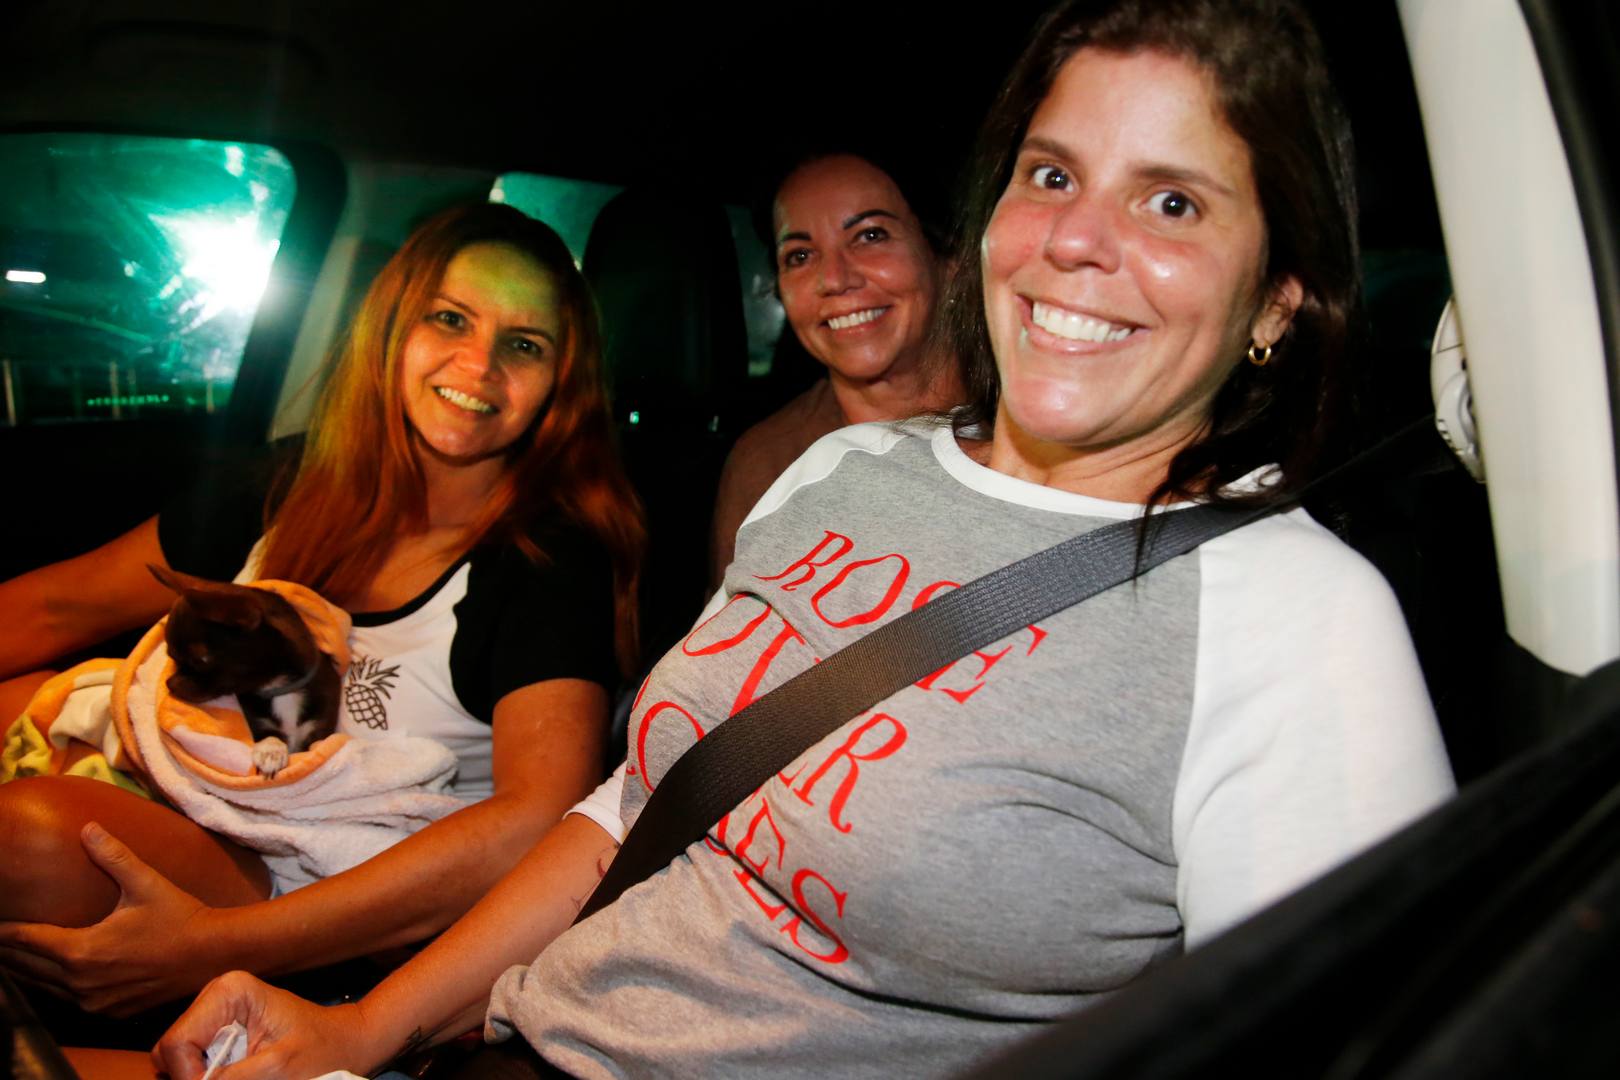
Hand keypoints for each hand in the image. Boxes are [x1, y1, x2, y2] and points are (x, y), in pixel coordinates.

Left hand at [0, 821, 222, 1014]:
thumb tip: (88, 827)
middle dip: (8, 952)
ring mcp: (94, 1001)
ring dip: (26, 971)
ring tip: (12, 956)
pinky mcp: (108, 1011)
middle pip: (27, 968)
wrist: (213, 953)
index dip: (3, 932)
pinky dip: (52, 986)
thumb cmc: (179, 916)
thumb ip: (113, 856)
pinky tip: (50, 975)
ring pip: (43, 988)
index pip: (26, 941)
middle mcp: (81, 982)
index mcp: (82, 951)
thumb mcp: (145, 883)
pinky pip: (67, 1000)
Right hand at [153, 971, 374, 1079]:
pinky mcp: (218, 1030)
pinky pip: (192, 1061)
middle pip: (170, 1051)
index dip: (188, 1076)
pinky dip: (208, 1075)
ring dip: (199, 1076)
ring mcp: (214, 1013)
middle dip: (192, 1076)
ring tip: (240, 1075)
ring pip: (176, 1059)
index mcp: (229, 991)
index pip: (177, 1043)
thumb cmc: (321, 1050)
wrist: (343, 1042)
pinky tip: (235, 1076)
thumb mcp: (279, 1070)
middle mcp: (215, 995)